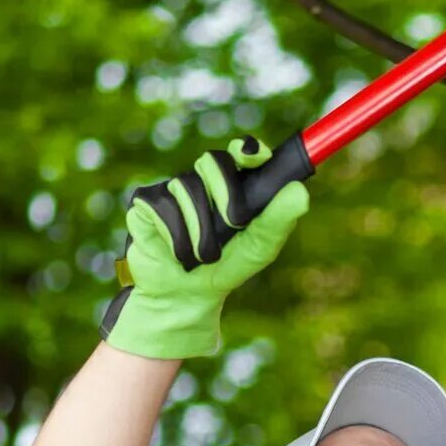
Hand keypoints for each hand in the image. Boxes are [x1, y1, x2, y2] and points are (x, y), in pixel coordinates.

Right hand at [99, 138, 308, 360]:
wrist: (185, 296)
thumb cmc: (226, 267)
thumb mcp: (259, 250)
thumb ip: (278, 221)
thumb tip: (300, 192)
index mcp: (233, 184)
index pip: (241, 151)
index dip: (247, 149)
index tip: (253, 157)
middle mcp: (203, 180)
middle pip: (213, 161)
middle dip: (227, 194)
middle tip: (234, 224)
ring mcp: (173, 190)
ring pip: (187, 187)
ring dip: (201, 229)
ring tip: (205, 255)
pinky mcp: (146, 203)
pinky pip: (162, 206)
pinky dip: (176, 236)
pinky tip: (180, 253)